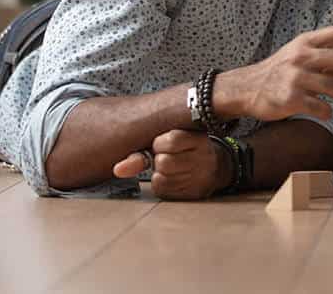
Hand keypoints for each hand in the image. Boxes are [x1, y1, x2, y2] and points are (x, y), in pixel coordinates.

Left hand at [112, 129, 228, 199]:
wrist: (215, 167)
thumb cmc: (186, 150)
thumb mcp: (171, 142)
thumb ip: (142, 152)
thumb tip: (117, 170)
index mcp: (199, 139)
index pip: (171, 140)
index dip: (160, 144)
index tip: (163, 144)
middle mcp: (203, 158)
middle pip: (164, 162)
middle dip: (159, 160)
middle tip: (168, 157)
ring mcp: (200, 178)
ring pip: (161, 178)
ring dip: (159, 174)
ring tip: (171, 168)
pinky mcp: (194, 193)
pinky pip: (163, 190)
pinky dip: (162, 185)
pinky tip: (173, 179)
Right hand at [216, 24, 332, 122]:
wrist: (246, 89)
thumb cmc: (279, 72)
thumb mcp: (300, 56)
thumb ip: (326, 58)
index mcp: (307, 42)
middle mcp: (303, 56)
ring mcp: (297, 77)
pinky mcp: (291, 99)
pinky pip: (322, 108)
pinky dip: (329, 112)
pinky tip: (325, 112)